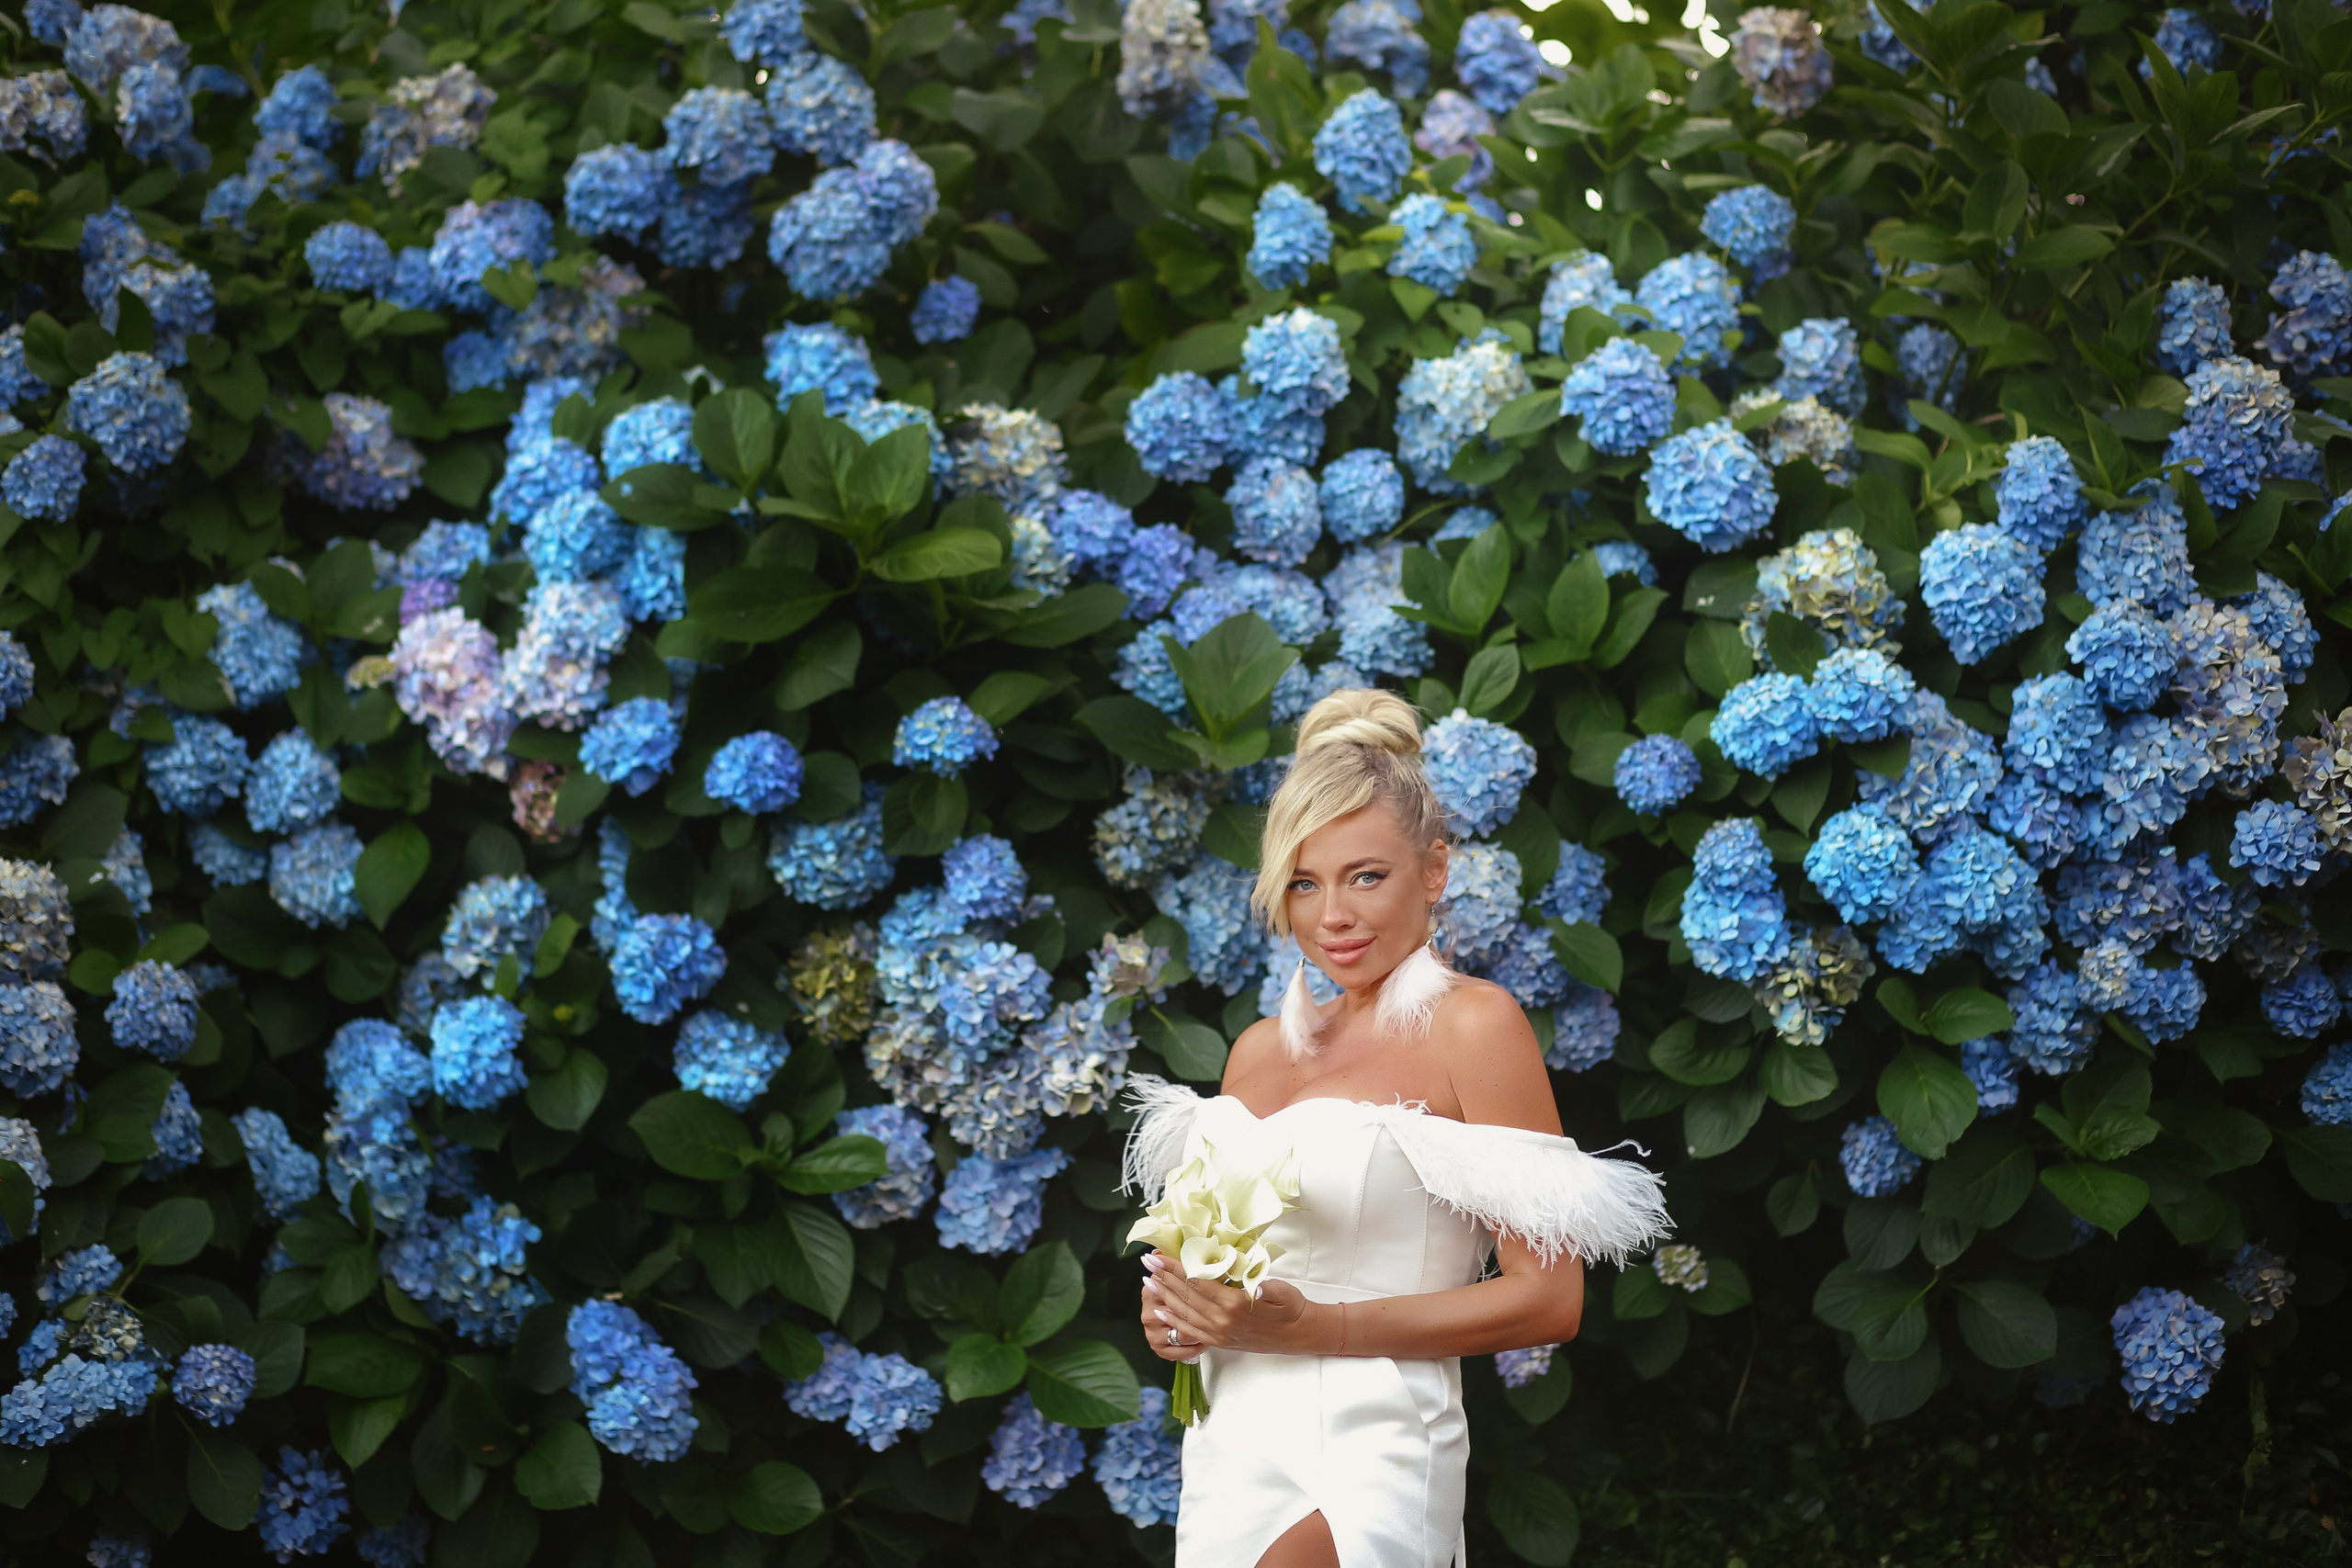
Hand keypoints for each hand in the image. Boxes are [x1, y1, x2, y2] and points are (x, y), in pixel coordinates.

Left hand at [1137, 1250, 1318, 1358]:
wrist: (1299, 1335)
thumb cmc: (1291, 1306)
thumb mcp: (1280, 1289)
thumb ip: (1261, 1284)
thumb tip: (1247, 1279)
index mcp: (1235, 1304)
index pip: (1197, 1282)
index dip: (1176, 1268)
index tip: (1159, 1255)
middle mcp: (1222, 1321)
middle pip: (1185, 1296)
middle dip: (1163, 1278)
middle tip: (1146, 1262)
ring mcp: (1218, 1334)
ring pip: (1184, 1313)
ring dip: (1163, 1296)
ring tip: (1148, 1280)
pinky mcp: (1219, 1342)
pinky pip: (1190, 1331)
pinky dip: (1172, 1320)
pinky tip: (1161, 1311)